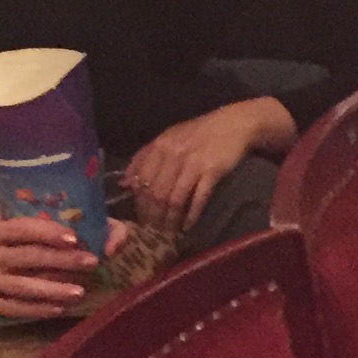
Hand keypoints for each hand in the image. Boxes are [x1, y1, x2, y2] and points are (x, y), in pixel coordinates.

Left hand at [120, 98, 285, 232]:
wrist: (233, 124)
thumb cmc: (198, 133)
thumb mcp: (168, 139)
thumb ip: (144, 158)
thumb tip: (124, 184)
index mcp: (160, 146)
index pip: (141, 180)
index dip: (139, 203)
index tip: (141, 218)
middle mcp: (173, 154)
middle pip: (156, 193)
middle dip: (153, 216)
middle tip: (154, 232)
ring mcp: (193, 163)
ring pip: (174, 198)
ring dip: (171, 219)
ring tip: (169, 233)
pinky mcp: (212, 171)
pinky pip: (198, 198)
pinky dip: (191, 215)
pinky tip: (187, 226)